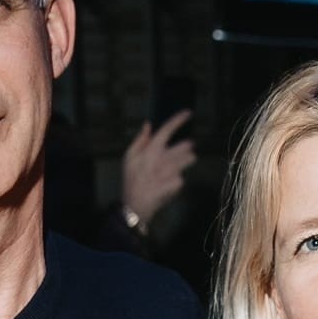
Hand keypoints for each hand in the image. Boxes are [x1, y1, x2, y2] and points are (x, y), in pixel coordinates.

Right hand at [120, 111, 195, 226]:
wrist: (135, 206)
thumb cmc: (131, 181)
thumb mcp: (129, 158)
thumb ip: (140, 140)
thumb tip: (148, 124)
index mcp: (150, 150)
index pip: (166, 130)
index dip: (178, 120)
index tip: (188, 113)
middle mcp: (161, 158)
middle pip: (185, 146)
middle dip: (187, 149)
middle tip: (185, 152)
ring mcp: (170, 171)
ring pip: (188, 160)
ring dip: (185, 163)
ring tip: (174, 170)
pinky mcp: (176, 184)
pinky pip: (183, 177)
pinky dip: (177, 181)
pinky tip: (168, 186)